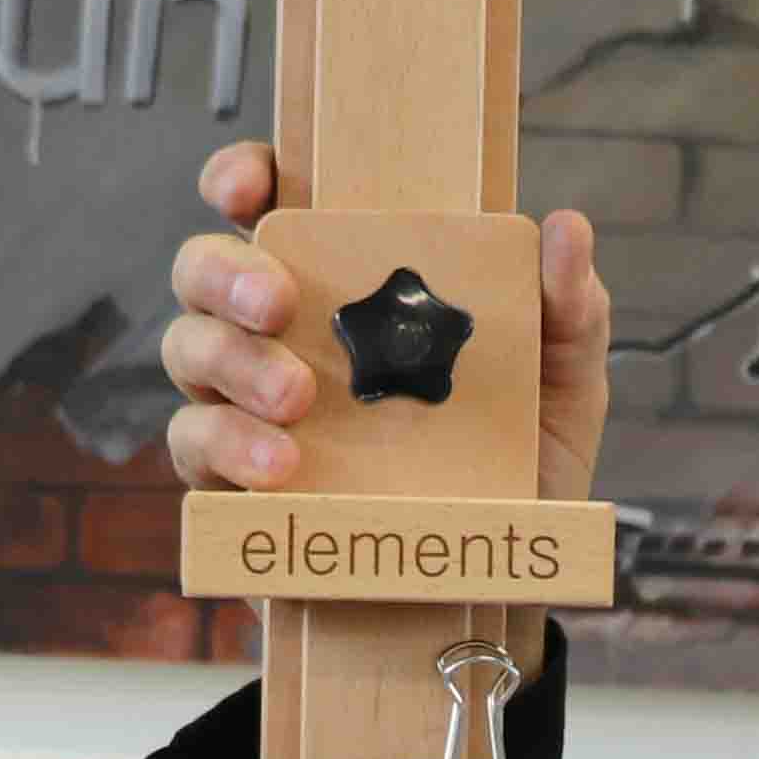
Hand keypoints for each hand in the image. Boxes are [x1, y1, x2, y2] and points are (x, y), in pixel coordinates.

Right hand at [154, 137, 617, 510]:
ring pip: (189, 350)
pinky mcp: (237, 485)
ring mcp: (252, 405)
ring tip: (297, 400)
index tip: (249, 185)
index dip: (243, 178)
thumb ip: (568, 307)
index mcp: (352, 279)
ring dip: (233, 363)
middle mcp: (288, 332)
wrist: (502, 580)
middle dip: (226, 271)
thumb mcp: (563, 381)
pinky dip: (227, 447)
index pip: (274, 203)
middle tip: (281, 303)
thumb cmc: (522, 463)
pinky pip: (196, 447)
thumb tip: (566, 228)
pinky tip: (281, 467)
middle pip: (204, 269)